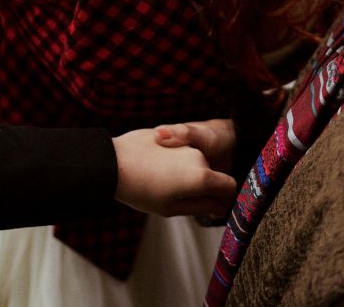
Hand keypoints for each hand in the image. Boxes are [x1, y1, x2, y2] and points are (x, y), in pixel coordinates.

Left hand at [112, 128, 236, 218]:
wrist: (114, 163)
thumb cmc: (141, 191)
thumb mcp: (172, 208)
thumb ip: (201, 206)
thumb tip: (219, 208)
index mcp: (202, 177)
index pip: (229, 187)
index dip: (226, 200)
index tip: (214, 208)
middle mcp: (199, 157)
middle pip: (212, 176)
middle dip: (205, 189)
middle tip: (179, 200)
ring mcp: (187, 144)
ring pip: (198, 164)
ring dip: (191, 175)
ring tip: (164, 185)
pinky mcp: (174, 135)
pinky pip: (184, 154)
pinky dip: (179, 164)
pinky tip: (158, 172)